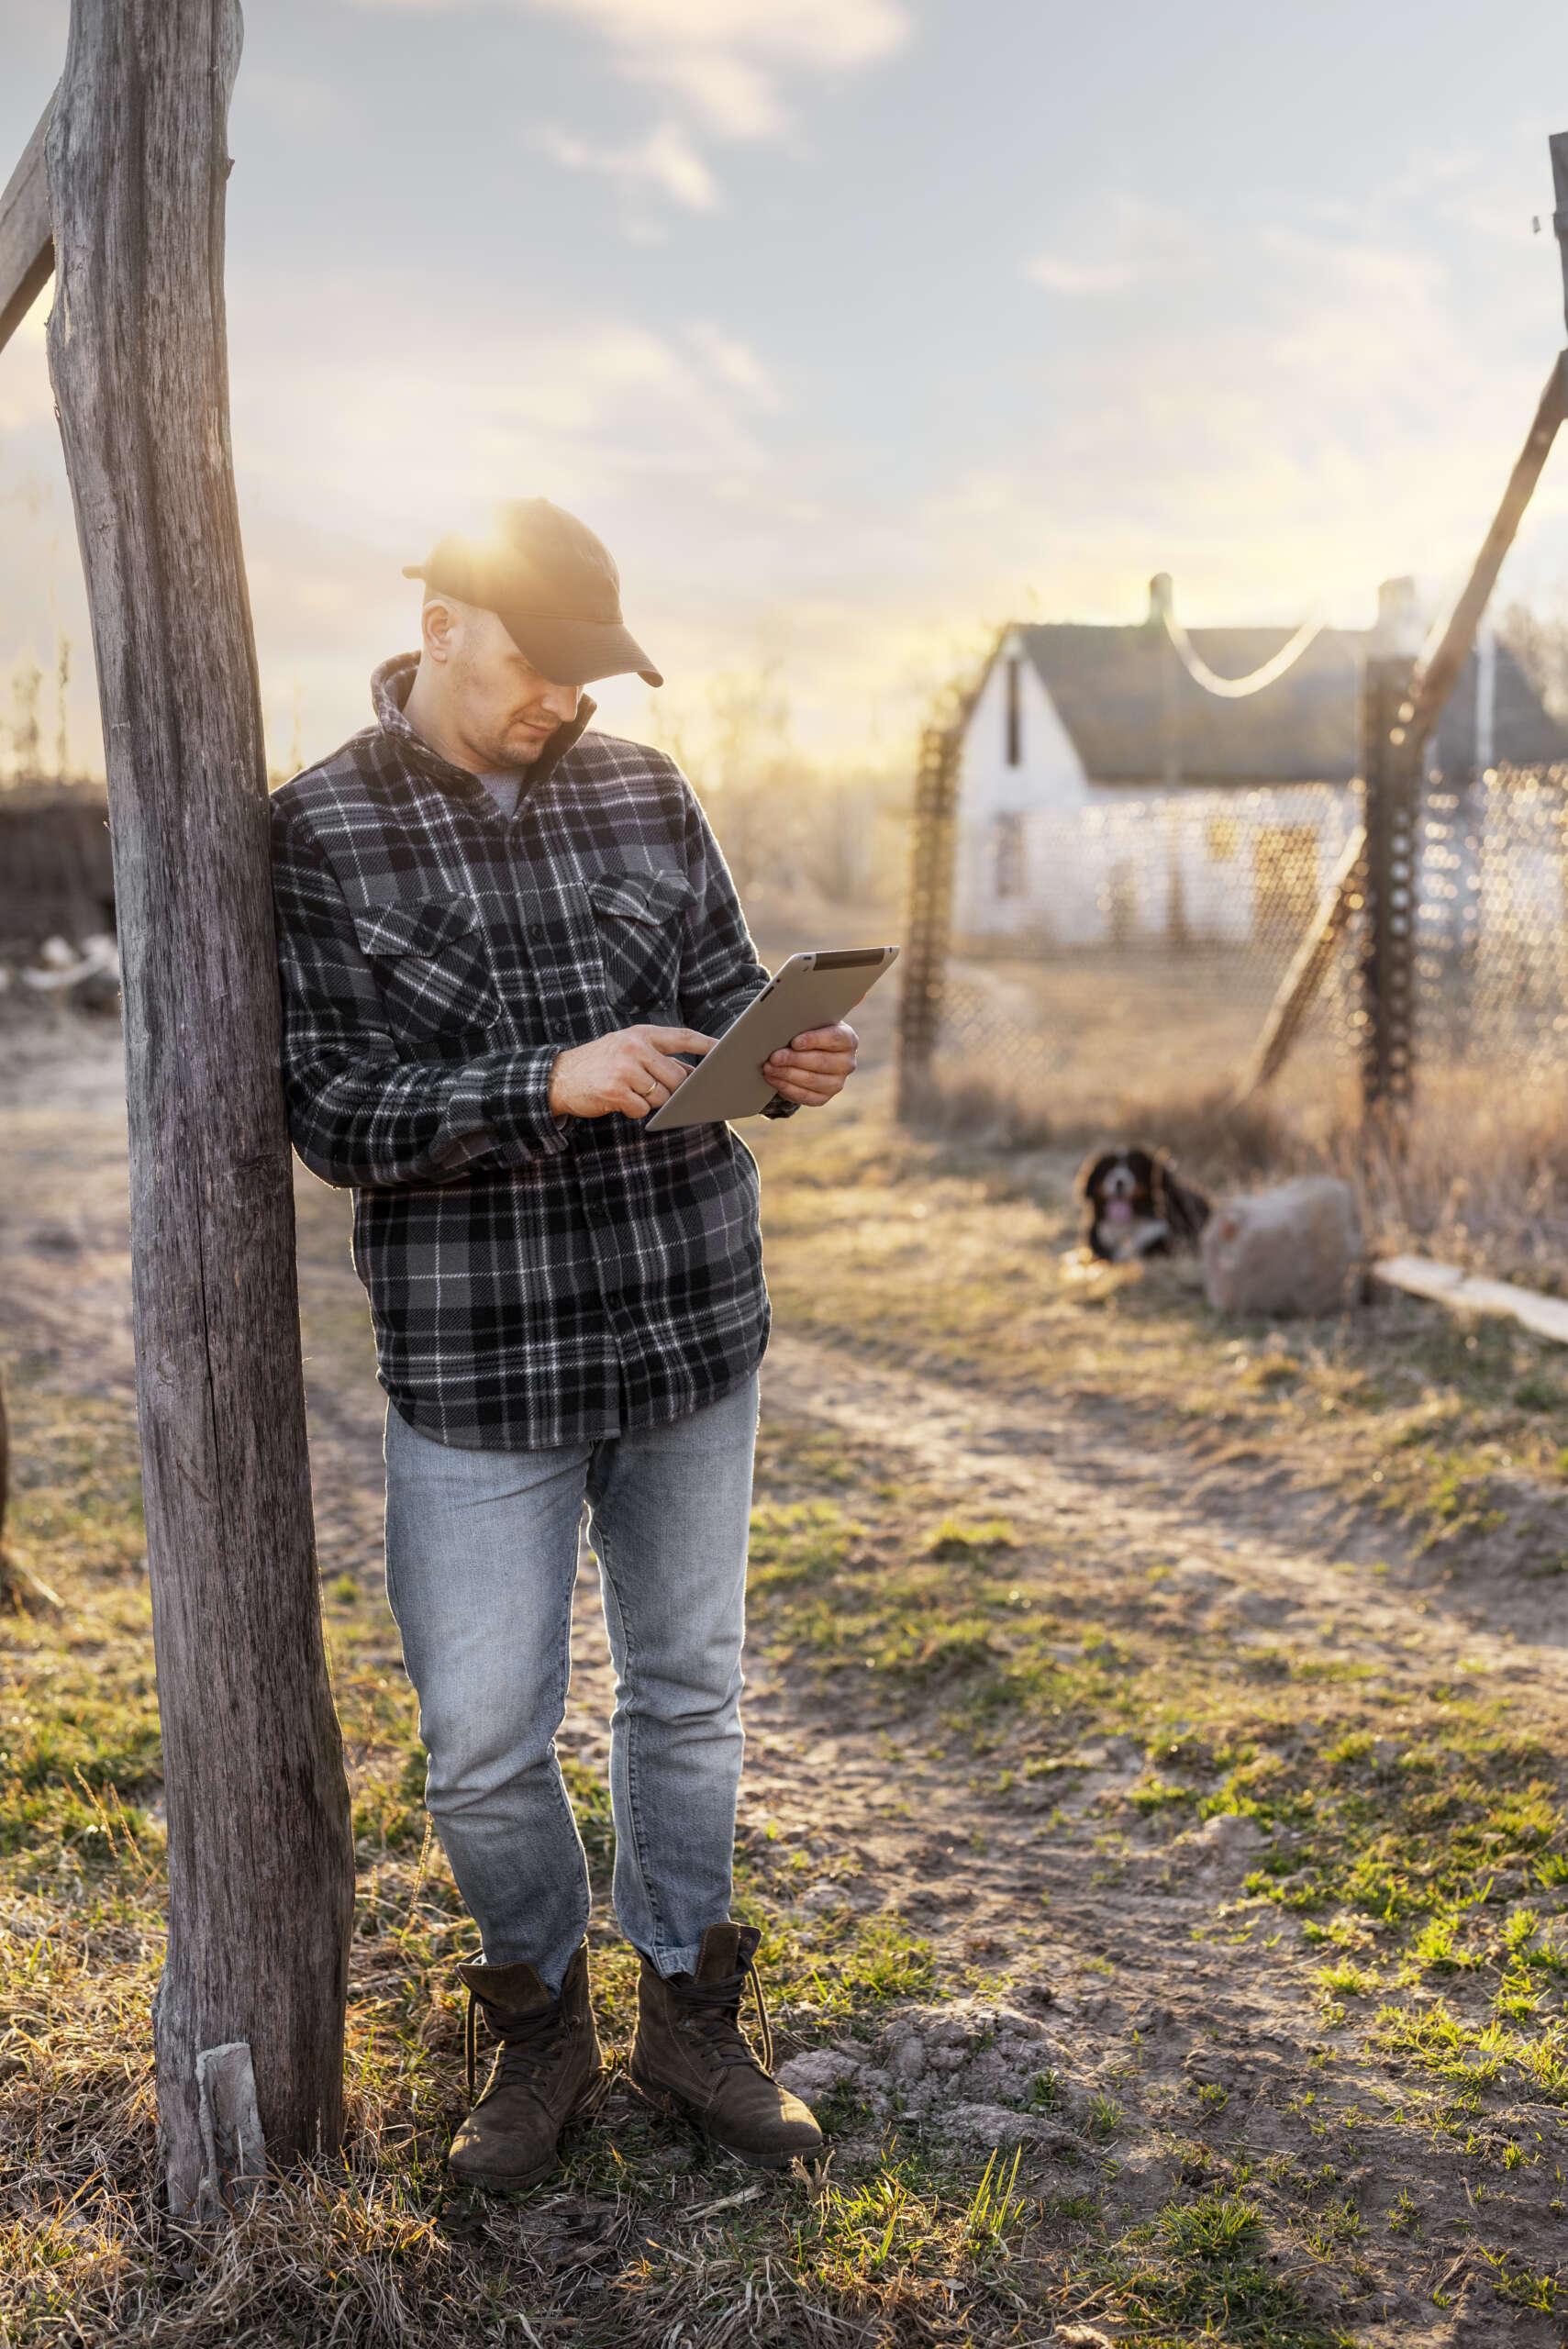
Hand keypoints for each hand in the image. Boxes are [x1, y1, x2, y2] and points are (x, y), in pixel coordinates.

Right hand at [548, 1024, 716, 1119]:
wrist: (558, 1077)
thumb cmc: (598, 1064)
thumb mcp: (627, 1051)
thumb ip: (658, 1058)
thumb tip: (691, 1073)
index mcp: (640, 1034)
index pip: (683, 1037)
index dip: (707, 1045)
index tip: (725, 1050)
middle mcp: (634, 1048)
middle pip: (677, 1077)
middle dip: (673, 1090)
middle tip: (653, 1090)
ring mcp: (625, 1069)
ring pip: (662, 1096)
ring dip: (651, 1102)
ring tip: (630, 1092)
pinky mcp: (616, 1091)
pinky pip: (642, 1110)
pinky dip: (634, 1111)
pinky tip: (619, 1101)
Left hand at [762, 1021, 858, 1107]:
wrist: (810, 1052)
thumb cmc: (809, 1033)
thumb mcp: (811, 1024)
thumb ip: (805, 1022)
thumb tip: (785, 1026)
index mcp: (847, 1039)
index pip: (834, 1039)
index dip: (814, 1040)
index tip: (794, 1042)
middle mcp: (847, 1062)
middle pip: (820, 1062)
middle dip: (794, 1059)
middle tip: (774, 1057)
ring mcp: (837, 1082)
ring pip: (811, 1080)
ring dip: (787, 1074)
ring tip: (769, 1067)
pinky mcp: (824, 1097)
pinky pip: (805, 1096)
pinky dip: (786, 1087)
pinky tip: (773, 1079)